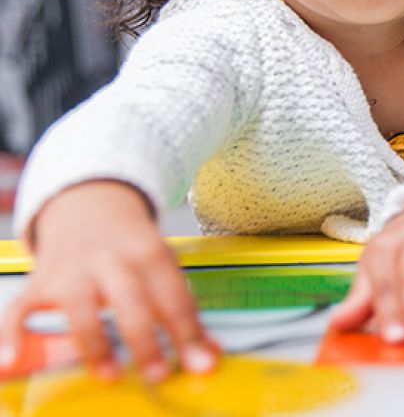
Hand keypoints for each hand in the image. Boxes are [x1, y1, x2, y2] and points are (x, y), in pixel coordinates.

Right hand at [0, 181, 215, 381]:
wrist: (91, 206)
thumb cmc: (133, 245)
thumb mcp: (164, 266)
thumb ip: (182, 308)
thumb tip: (207, 353)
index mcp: (150, 252)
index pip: (173, 296)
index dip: (188, 332)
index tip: (201, 363)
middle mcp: (110, 259)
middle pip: (130, 301)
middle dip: (145, 340)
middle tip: (159, 374)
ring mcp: (72, 271)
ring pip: (80, 309)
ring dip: (96, 345)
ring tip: (111, 375)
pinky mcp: (40, 282)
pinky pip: (20, 310)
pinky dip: (11, 335)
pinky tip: (12, 360)